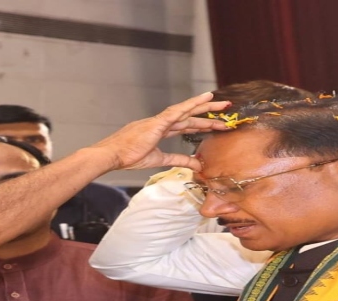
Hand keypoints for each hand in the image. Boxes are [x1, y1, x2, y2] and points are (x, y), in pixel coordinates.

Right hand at [89, 94, 229, 172]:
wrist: (112, 155)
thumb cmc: (127, 157)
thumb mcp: (159, 160)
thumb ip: (178, 160)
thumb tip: (197, 166)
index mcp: (159, 130)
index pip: (185, 125)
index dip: (200, 124)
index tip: (214, 124)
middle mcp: (161, 122)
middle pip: (189, 116)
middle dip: (208, 114)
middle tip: (226, 110)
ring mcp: (160, 120)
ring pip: (187, 110)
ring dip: (205, 106)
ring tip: (222, 104)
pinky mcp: (157, 122)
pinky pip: (178, 110)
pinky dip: (192, 104)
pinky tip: (205, 98)